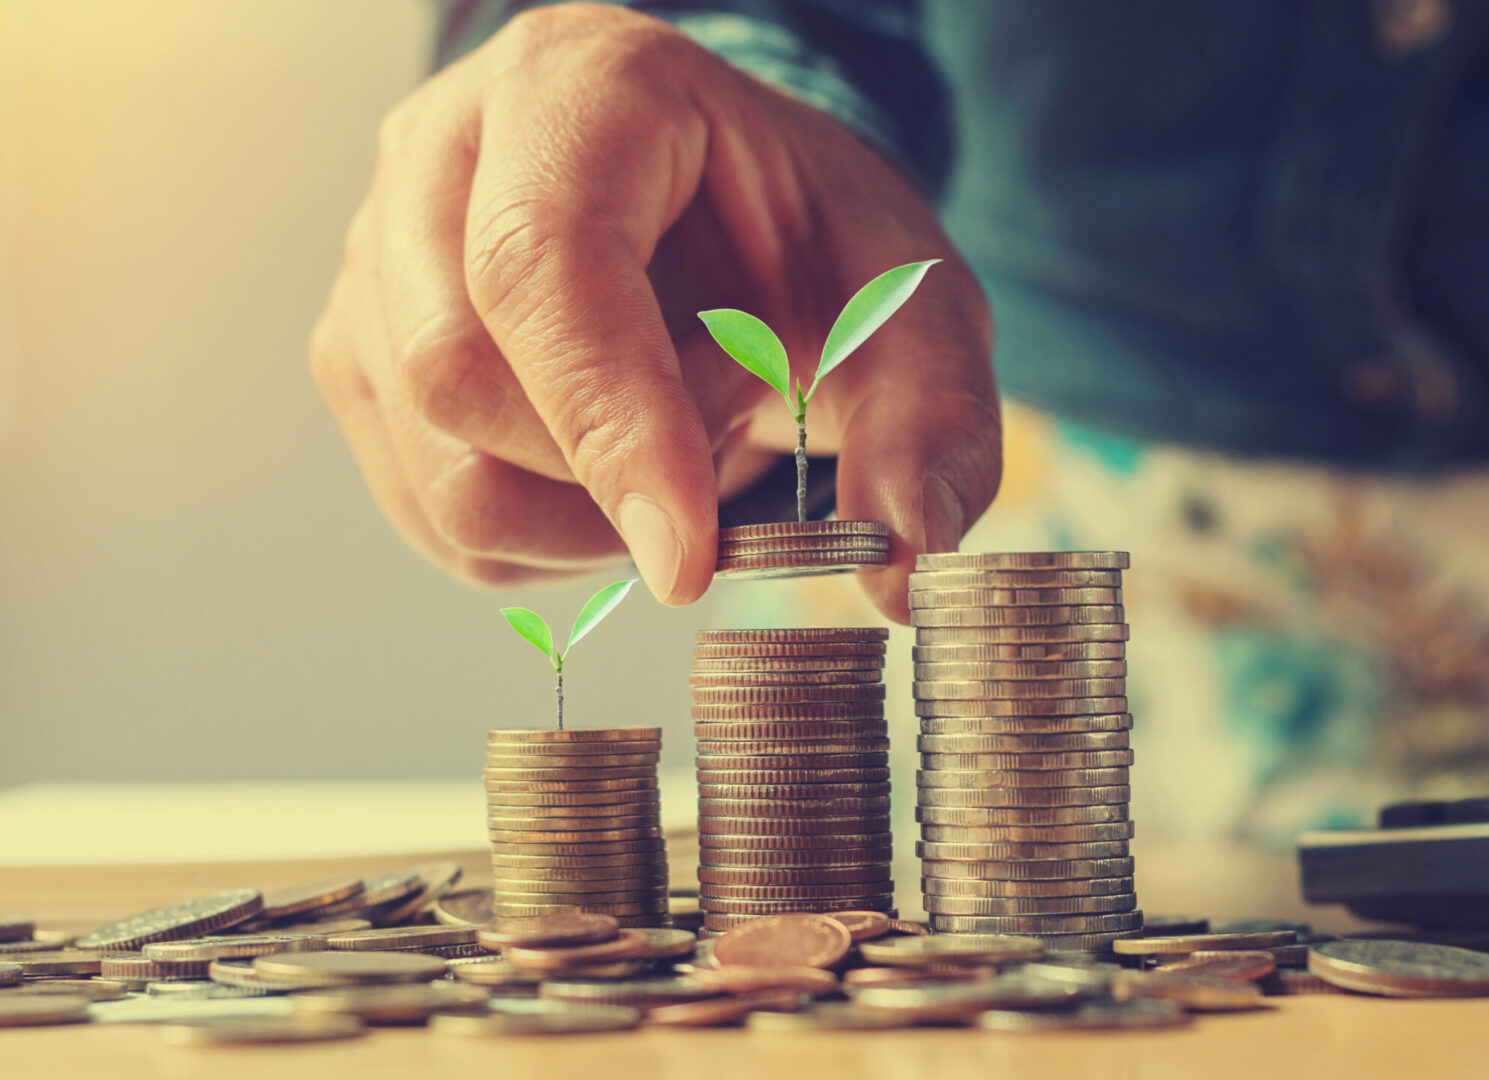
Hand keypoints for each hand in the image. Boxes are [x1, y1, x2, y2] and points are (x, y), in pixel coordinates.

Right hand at [309, 4, 998, 619]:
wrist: (732, 214)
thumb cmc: (805, 237)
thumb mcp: (909, 302)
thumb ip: (932, 422)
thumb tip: (906, 561)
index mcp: (575, 88)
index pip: (538, 262)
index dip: (609, 418)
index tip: (690, 556)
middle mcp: (440, 155)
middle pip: (457, 376)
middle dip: (611, 470)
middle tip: (732, 433)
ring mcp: (378, 259)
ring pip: (439, 469)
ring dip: (588, 516)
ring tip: (681, 432)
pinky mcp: (362, 355)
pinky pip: (438, 514)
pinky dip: (552, 539)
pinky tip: (622, 466)